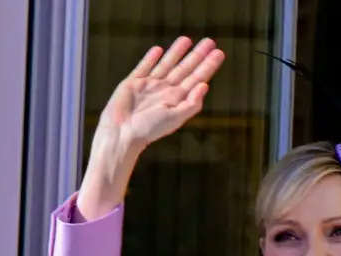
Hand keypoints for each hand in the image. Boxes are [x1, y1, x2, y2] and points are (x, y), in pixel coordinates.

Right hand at [78, 37, 224, 217]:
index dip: (208, 66)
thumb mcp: (175, 117)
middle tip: (210, 41)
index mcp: (178, 100)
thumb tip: (205, 85)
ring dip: (176, 52)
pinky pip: (144, 67)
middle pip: (185, 69)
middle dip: (197, 55)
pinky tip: (158, 50)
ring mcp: (150, 86)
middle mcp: (166, 91)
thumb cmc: (149, 129)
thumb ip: (192, 103)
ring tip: (187, 39)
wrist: (121, 132)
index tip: (219, 53)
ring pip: (166, 64)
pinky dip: (151, 58)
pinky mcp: (133, 83)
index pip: (197, 79)